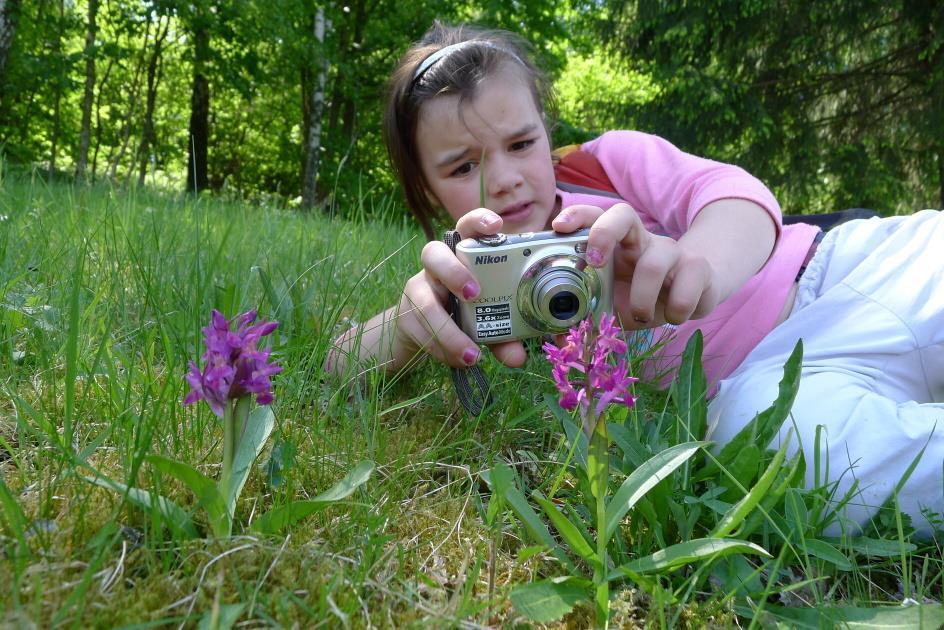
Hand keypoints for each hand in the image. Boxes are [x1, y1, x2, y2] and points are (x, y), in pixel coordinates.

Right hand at [391, 208, 527, 369]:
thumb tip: (518, 358)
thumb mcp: (485, 322)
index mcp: (461, 257)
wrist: (419, 336)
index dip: (478, 221)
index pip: (466, 227)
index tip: (496, 225)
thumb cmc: (462, 316)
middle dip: (453, 272)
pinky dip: (442, 349)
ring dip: (448, 330)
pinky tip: (458, 361)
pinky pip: (420, 330)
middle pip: (433, 252)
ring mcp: (417, 289)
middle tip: (474, 295)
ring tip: (472, 353)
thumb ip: (502, 336)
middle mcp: (435, 267)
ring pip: (423, 301)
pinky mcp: (404, 314)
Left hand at [551, 203, 720, 328]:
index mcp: (618, 244)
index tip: (558, 227)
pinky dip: (676, 311)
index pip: (596, 216)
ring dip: (641, 298)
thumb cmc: (644, 295)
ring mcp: (672, 251)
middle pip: (624, 215)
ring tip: (640, 316)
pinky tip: (673, 317)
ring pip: (654, 263)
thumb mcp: (616, 302)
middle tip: (594, 263)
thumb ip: (589, 316)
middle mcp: (642, 240)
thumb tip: (561, 339)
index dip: (577, 216)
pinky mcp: (699, 269)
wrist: (696, 292)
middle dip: (603, 234)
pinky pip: (687, 291)